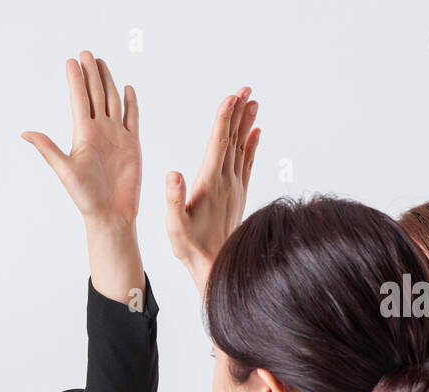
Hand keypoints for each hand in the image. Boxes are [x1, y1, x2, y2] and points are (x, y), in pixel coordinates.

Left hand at [22, 51, 141, 229]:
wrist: (110, 214)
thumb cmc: (85, 196)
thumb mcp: (64, 170)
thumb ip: (47, 148)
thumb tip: (24, 132)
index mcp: (83, 134)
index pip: (79, 99)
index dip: (75, 80)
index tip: (71, 60)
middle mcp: (99, 131)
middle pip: (95, 94)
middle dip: (91, 73)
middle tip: (86, 52)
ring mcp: (116, 136)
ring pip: (112, 101)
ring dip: (107, 82)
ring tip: (101, 63)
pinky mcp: (132, 144)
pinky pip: (132, 118)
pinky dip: (130, 103)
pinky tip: (126, 88)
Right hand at [166, 86, 260, 296]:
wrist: (216, 266)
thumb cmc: (192, 248)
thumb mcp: (175, 227)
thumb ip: (174, 200)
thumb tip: (173, 173)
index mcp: (210, 183)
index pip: (217, 143)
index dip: (223, 118)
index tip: (231, 97)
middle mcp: (226, 181)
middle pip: (233, 139)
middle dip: (238, 112)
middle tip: (246, 88)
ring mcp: (235, 187)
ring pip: (242, 147)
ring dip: (246, 123)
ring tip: (252, 102)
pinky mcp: (238, 195)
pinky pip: (248, 163)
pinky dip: (252, 145)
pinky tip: (256, 133)